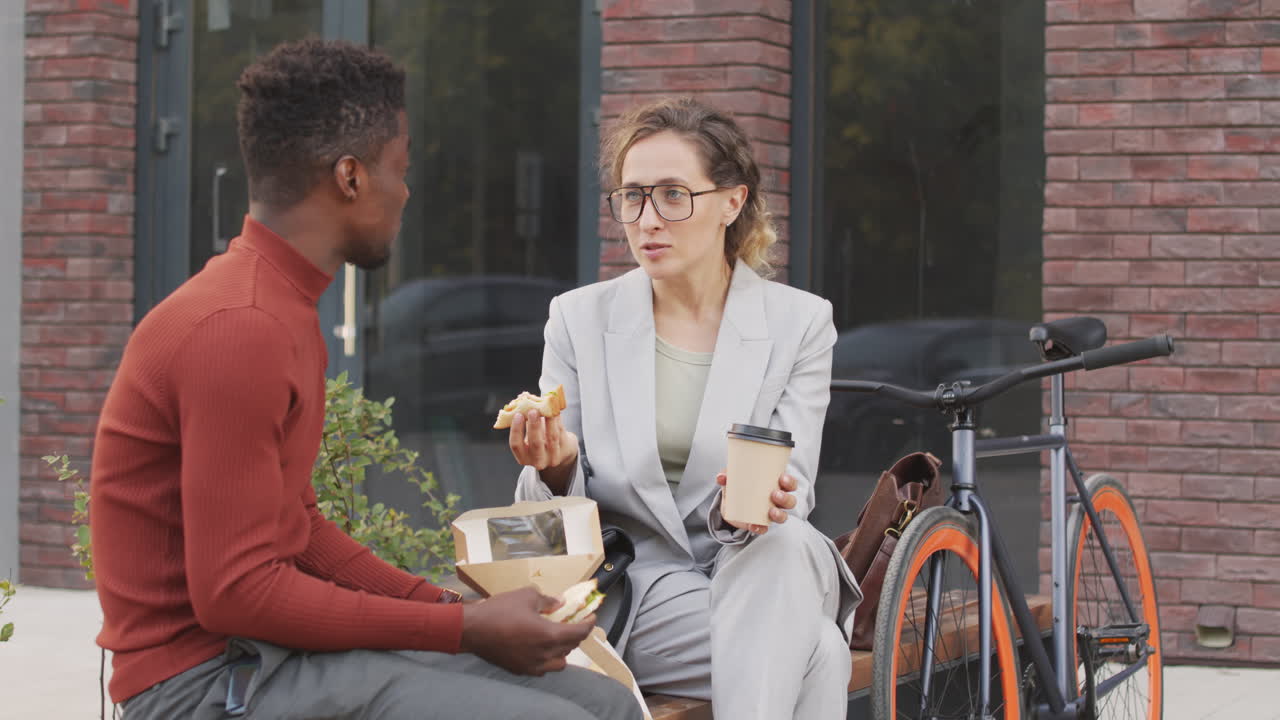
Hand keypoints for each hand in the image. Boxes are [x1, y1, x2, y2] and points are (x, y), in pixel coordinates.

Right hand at [459, 587, 594, 675]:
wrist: (472, 630)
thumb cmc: (499, 610)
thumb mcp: (526, 595)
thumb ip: (547, 600)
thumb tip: (560, 603)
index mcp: (550, 635)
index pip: (579, 633)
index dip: (589, 624)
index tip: (592, 616)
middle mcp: (545, 654)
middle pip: (571, 647)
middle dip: (576, 634)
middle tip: (574, 622)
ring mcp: (533, 665)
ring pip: (560, 663)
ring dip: (563, 650)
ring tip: (557, 637)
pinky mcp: (521, 670)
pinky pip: (543, 669)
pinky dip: (548, 659)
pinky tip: (541, 648)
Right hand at [509, 410, 577, 491]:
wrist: (560, 449)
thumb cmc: (539, 438)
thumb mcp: (529, 434)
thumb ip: (525, 419)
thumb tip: (523, 396)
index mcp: (523, 458)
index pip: (516, 445)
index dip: (516, 430)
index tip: (518, 415)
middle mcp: (538, 461)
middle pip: (535, 443)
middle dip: (534, 426)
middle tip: (533, 410)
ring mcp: (553, 457)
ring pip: (552, 436)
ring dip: (549, 420)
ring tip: (546, 407)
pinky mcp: (565, 450)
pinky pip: (561, 431)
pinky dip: (557, 419)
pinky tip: (555, 409)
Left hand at [715, 472, 797, 534]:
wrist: (731, 504)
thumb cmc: (739, 485)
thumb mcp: (734, 479)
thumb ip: (727, 476)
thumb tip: (721, 477)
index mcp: (776, 485)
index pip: (790, 483)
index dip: (790, 481)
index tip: (782, 478)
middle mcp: (778, 500)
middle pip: (790, 501)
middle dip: (785, 498)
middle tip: (775, 494)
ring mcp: (772, 513)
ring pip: (783, 516)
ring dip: (779, 514)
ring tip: (771, 512)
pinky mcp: (762, 524)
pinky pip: (765, 528)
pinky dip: (760, 528)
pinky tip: (754, 525)